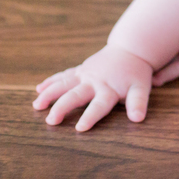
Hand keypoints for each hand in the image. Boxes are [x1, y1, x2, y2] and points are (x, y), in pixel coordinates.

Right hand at [33, 44, 153, 131]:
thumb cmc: (136, 73)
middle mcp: (94, 81)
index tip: (79, 129)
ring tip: (37, 105)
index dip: (90, 117)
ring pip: (64, 84)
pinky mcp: (80, 69)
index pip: (98, 106)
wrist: (130, 49)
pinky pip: (63, 75)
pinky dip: (51, 82)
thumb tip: (138, 118)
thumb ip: (138, 103)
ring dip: (49, 94)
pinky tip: (39, 89)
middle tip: (51, 121)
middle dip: (62, 108)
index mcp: (108, 89)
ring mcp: (85, 74)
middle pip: (75, 96)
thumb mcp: (141, 88)